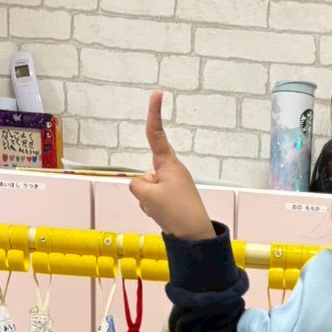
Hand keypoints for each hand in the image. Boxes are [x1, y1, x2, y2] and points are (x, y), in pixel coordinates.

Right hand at [129, 90, 214, 240]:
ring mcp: (172, 187)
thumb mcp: (148, 196)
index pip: (157, 135)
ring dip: (149, 202)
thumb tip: (144, 187)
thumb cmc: (175, 211)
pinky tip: (165, 218)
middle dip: (144, 189)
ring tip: (164, 211)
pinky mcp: (172, 201)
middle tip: (160, 204)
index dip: (155, 114)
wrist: (194, 237)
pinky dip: (154, 209)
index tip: (157, 94)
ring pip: (147, 190)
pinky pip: (153, 201)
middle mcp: (171, 171)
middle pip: (145, 174)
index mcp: (169, 164)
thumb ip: (137, 185)